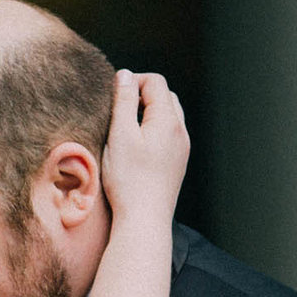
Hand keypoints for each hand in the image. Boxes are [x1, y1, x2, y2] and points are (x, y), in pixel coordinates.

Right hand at [103, 63, 189, 217]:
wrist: (144, 221)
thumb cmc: (129, 180)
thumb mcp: (120, 134)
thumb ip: (123, 101)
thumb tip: (125, 75)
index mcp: (169, 121)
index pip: (155, 82)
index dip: (133, 81)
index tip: (114, 96)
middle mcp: (181, 133)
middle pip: (165, 96)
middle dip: (142, 95)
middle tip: (120, 109)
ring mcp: (182, 150)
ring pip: (168, 116)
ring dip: (148, 112)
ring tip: (126, 127)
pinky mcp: (178, 164)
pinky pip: (169, 134)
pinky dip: (154, 129)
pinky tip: (136, 146)